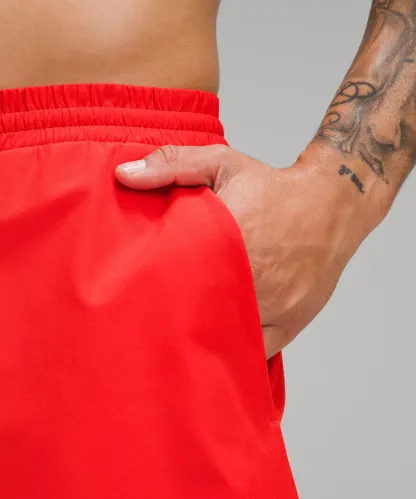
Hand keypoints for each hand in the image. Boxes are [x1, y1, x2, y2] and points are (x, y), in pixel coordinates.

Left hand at [115, 145, 379, 357]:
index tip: (137, 296)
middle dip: (175, 318)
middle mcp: (252, 279)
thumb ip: (172, 164)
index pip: (178, 278)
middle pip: (199, 314)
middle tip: (150, 321)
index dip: (154, 291)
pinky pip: (256, 350)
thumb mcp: (222, 162)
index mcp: (229, 241)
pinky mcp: (291, 322)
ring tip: (180, 336)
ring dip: (204, 337)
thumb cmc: (274, 187)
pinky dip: (235, 349)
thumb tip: (125, 174)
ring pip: (226, 337)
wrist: (331, 205)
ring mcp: (274, 306)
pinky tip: (216, 345)